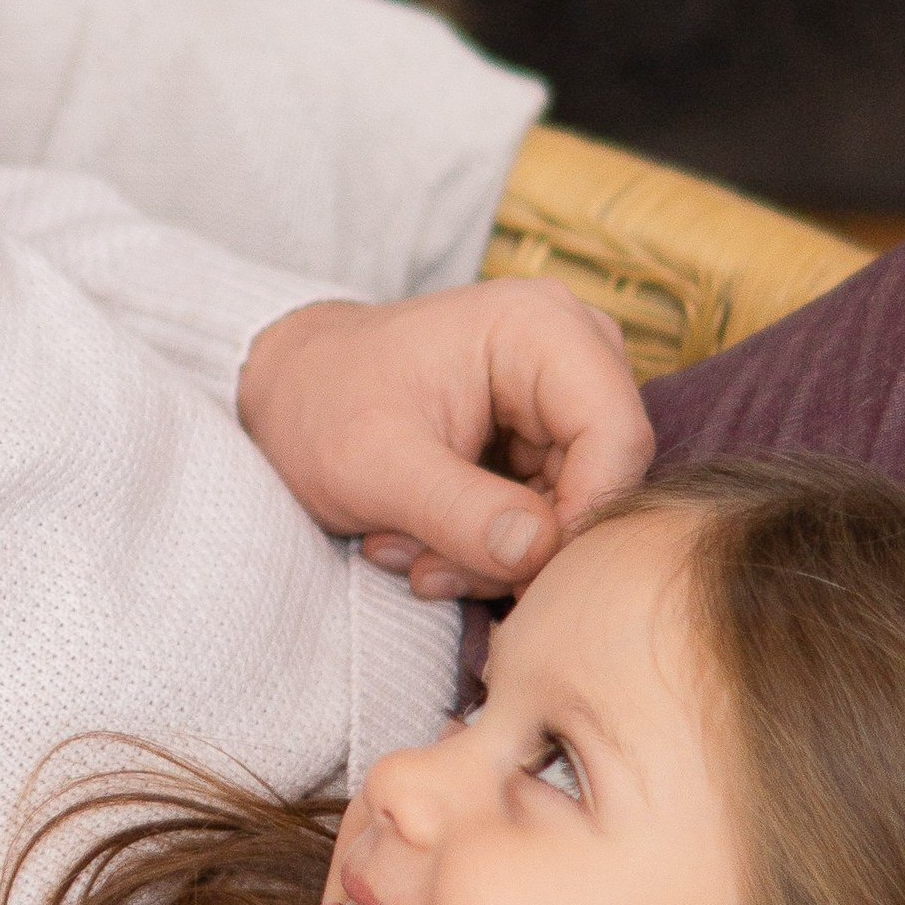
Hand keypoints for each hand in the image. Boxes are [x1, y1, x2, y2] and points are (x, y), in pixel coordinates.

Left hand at [238, 281, 651, 598]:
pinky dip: (486, 546)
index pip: (617, 438)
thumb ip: (460, 512)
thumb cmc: (320, 405)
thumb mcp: (377, 466)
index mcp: (541, 326)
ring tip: (406, 550)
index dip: (581, 521)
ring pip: (574, 509)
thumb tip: (539, 554)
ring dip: (491, 554)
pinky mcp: (546, 436)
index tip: (515, 578)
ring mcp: (561, 394)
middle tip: (428, 569)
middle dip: (518, 547)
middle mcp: (573, 349)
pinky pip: (548, 514)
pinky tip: (421, 542)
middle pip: (601, 480)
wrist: (287, 391)